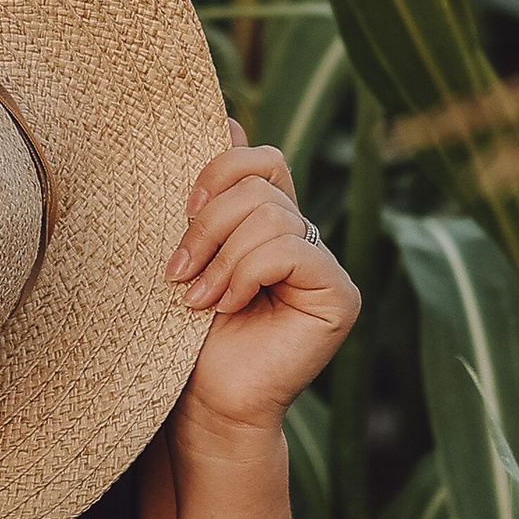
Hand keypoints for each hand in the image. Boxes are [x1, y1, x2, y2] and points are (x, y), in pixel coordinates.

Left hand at [164, 128, 360, 442]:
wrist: (202, 400)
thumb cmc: (186, 332)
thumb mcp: (190, 250)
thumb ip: (209, 194)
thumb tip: (226, 119)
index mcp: (269, 219)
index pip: (260, 157)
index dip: (219, 170)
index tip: (183, 211)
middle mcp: (302, 235)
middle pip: (263, 179)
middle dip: (209, 221)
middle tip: (179, 271)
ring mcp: (324, 264)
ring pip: (272, 214)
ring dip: (222, 257)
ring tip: (199, 298)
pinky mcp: (339, 295)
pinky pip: (291, 249)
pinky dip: (247, 273)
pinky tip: (228, 306)